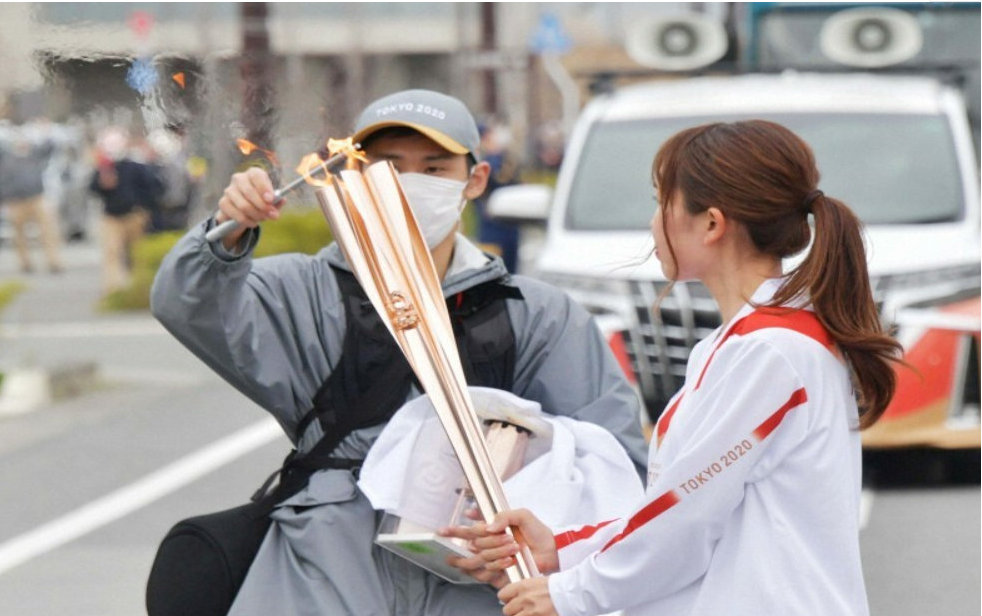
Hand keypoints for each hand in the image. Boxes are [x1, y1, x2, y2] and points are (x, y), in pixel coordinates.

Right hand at [215, 167, 279, 247]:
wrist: (243, 210)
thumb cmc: (260, 201)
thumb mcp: (271, 201)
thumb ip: (277, 201)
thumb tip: (282, 200)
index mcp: (253, 173)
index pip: (257, 175)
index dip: (264, 188)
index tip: (270, 200)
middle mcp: (239, 178)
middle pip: (249, 191)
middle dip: (262, 206)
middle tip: (271, 215)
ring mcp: (229, 190)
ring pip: (243, 205)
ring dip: (256, 215)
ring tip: (262, 219)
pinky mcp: (223, 202)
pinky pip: (236, 214)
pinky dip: (247, 221)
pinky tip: (253, 222)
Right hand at [439, 508, 559, 584]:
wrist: (550, 550)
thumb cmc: (537, 532)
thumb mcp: (522, 515)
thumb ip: (503, 515)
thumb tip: (488, 526)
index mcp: (491, 530)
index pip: (467, 530)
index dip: (453, 531)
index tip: (442, 531)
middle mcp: (488, 545)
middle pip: (473, 543)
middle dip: (490, 539)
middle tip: (507, 536)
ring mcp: (492, 560)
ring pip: (479, 557)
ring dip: (496, 551)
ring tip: (513, 546)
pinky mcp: (497, 574)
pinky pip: (486, 572)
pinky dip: (497, 565)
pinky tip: (509, 560)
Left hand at [499, 577, 556, 615]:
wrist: (574, 595)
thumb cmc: (561, 587)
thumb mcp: (539, 582)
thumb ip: (526, 590)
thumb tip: (515, 596)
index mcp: (523, 587)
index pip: (503, 594)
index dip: (507, 598)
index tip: (510, 600)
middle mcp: (524, 600)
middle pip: (507, 610)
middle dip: (514, 611)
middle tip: (522, 610)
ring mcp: (530, 613)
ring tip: (530, 614)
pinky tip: (537, 615)